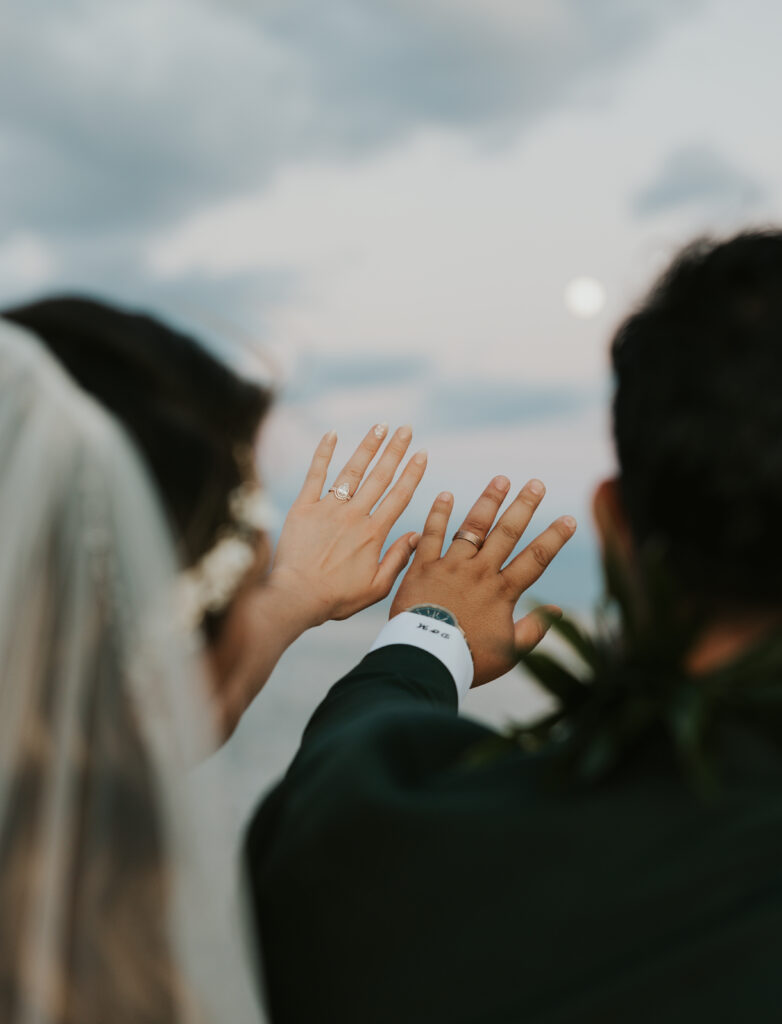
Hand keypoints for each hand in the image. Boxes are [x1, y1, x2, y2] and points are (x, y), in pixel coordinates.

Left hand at [267, 424, 426, 628]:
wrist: (296, 597)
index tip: (422, 453)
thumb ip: (398, 559)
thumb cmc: (336, 598)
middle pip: (379, 476)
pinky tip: (332, 434)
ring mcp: (328, 509)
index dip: (412, 473)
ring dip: (367, 447)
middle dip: (395, 450)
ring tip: (380, 426)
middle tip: (406, 428)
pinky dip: (323, 453)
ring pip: (352, 471)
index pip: (399, 496)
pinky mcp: (303, 508)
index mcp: (374, 533)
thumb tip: (416, 535)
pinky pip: (315, 475)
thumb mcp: (376, 587)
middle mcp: (354, 515)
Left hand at [390, 476, 575, 685]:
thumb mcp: (510, 652)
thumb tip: (557, 610)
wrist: (425, 657)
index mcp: (502, 592)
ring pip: (473, 528)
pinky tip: (446, 495)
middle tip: (536, 484)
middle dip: (524, 507)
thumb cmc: (469, 660)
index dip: (554, 538)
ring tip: (501, 480)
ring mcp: (451, 567)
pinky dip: (438, 515)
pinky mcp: (423, 567)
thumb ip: (534, 629)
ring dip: (488, 502)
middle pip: (507, 534)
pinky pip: (431, 535)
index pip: (535, 559)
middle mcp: (479, 573)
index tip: (569, 518)